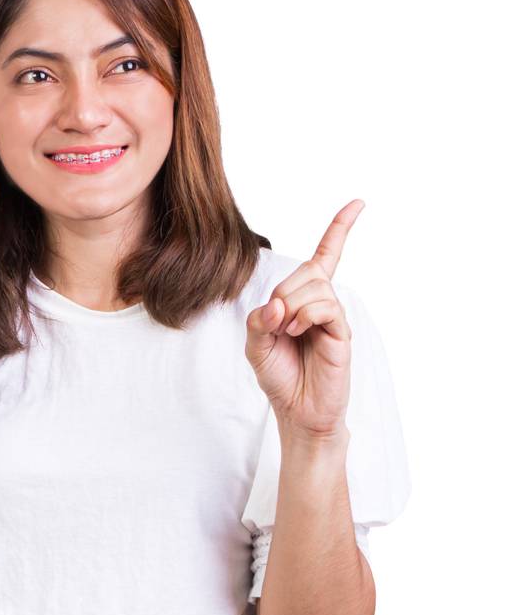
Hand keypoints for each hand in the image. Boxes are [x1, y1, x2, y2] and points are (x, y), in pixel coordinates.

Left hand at [244, 199, 363, 438]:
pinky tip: (298, 332)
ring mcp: (334, 318)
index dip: (339, 230)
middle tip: (279, 324)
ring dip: (293, 307)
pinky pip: (326, 307)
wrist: (297, 411)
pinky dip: (305, 315)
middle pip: (307, 272)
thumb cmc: (279, 376)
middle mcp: (322, 304)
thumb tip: (279, 304)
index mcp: (301, 300)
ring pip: (315, 287)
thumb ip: (260, 320)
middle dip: (285, 293)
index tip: (358, 203)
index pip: (324, 257)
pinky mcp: (342, 333)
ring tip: (289, 333)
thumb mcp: (255, 346)